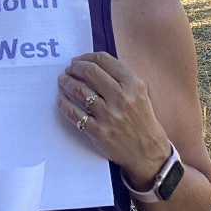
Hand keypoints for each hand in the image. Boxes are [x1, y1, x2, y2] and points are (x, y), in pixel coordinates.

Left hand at [57, 52, 171, 189]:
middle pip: (90, 72)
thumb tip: (94, 66)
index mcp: (133, 85)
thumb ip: (122, 79)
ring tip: (62, 80)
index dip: (87, 57)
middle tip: (69, 68)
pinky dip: (64, 104)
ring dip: (66, 82)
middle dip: (75, 67)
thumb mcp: (141, 94)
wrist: (148, 153)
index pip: (104, 60)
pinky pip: (74, 114)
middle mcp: (121, 98)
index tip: (79, 60)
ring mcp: (109, 115)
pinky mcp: (98, 132)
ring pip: (79, 91)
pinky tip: (61, 99)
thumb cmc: (143, 122)